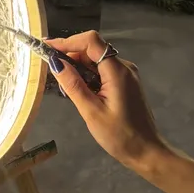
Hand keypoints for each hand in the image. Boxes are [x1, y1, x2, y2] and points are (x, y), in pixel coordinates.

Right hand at [46, 30, 170, 175]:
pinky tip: (78, 89)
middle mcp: (124, 67)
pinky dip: (87, 74)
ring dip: (77, 65)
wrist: (146, 152)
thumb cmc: (119, 136)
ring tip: (63, 83)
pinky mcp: (125, 83)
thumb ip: (73, 85)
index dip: (68, 41)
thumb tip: (55, 63)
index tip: (47, 47)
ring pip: (96, 59)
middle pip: (93, 48)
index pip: (91, 41)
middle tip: (50, 68)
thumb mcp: (91, 112)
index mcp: (117, 71)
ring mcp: (126, 74)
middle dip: (70, 54)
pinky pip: (102, 70)